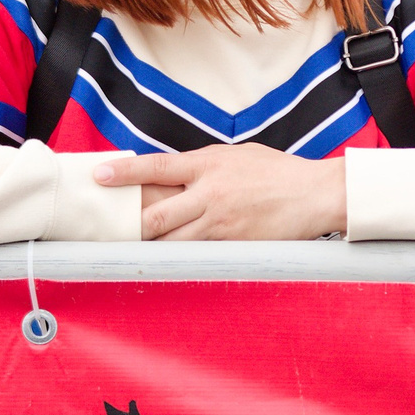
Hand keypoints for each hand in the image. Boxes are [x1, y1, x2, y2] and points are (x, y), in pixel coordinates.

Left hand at [93, 144, 345, 239]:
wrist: (315, 194)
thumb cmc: (277, 172)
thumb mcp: (236, 155)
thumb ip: (203, 164)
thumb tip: (172, 172)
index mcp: (208, 164)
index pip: (156, 166)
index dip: (124, 172)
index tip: (100, 176)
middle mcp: (209, 194)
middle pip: (155, 216)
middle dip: (129, 225)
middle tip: (109, 228)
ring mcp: (220, 224)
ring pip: (171, 243)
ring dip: (151, 247)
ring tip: (133, 249)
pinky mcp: (233, 246)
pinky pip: (197, 256)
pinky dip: (180, 258)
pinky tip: (170, 260)